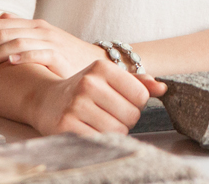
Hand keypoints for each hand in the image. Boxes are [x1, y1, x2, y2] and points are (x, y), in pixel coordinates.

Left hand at [0, 13, 107, 77]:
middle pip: (1, 33)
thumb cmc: (65, 54)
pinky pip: (38, 53)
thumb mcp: (43, 37)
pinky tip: (9, 63)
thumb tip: (1, 16)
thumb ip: (21, 27)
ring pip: (14, 43)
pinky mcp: (59, 56)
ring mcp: (50, 41)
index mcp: (32, 24)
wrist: (96, 63)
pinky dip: (22, 56)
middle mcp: (39, 29)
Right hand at [31, 60, 167, 135]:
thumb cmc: (85, 89)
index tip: (121, 101)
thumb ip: (138, 82)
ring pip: (117, 130)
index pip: (141, 95)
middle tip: (109, 113)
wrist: (45, 100)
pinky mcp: (65, 125)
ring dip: (113, 131)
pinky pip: (99, 140)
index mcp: (102, 67)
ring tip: (99, 121)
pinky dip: (99, 139)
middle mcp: (88, 83)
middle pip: (132, 115)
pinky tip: (88, 128)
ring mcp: (75, 105)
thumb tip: (163, 88)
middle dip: (126, 119)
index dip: (135, 104)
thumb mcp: (109, 78)